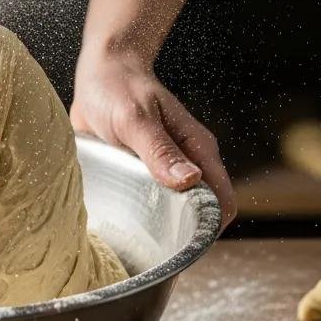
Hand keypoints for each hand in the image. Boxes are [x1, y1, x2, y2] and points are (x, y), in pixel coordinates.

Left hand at [70, 48, 236, 227]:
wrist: (100, 72)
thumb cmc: (118, 88)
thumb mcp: (135, 118)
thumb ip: (160, 150)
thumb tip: (190, 181)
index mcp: (198, 149)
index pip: (220, 200)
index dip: (207, 227)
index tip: (179, 245)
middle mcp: (188, 162)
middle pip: (198, 211)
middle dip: (179, 232)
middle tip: (148, 248)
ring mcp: (166, 169)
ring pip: (173, 209)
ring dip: (157, 225)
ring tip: (132, 239)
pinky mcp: (144, 172)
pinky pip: (150, 200)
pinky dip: (140, 213)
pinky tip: (120, 221)